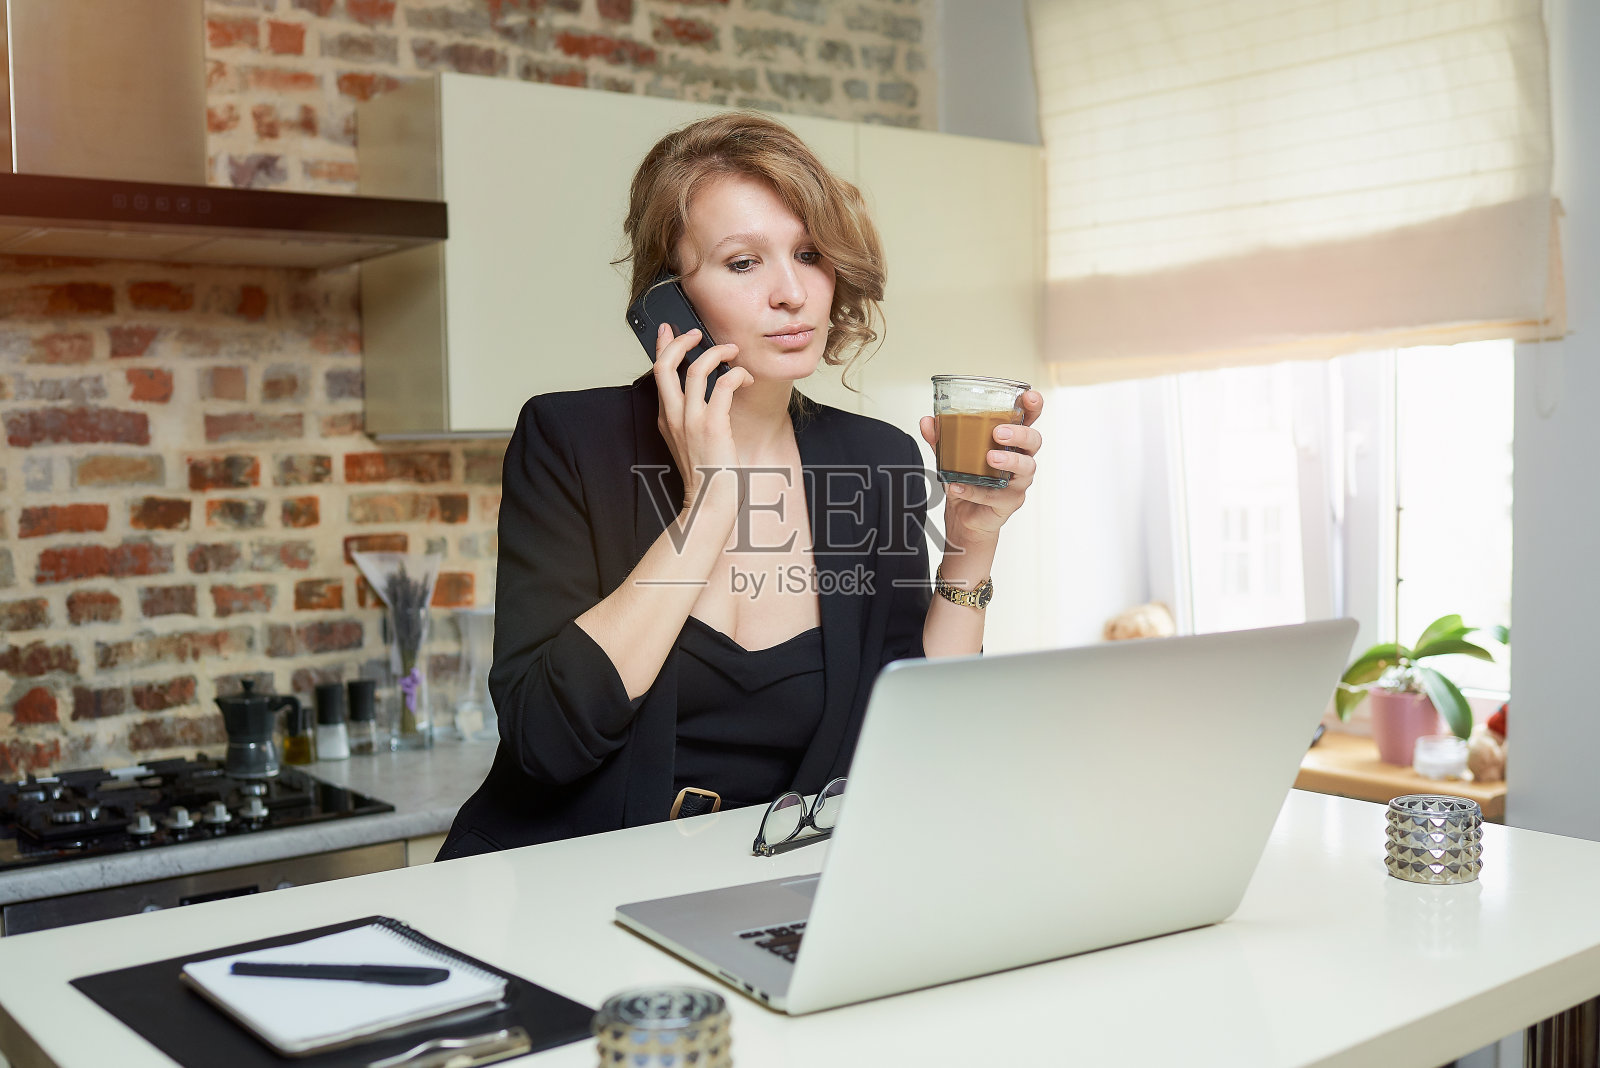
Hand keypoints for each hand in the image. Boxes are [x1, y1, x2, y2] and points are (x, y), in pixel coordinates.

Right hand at [653, 323, 751, 512]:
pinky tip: (746, 378)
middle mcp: (674, 417)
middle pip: (666, 365)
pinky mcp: (713, 426)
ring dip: (718, 353)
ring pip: (697, 370)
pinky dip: (738, 374)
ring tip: (733, 352)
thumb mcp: (690, 442)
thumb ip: (690, 418)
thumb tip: (704, 394)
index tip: (669, 330)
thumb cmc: (708, 474)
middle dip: (681, 342)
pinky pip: (724, 385)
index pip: (658, 373)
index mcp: (666, 419)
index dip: (663, 347)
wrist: (711, 502)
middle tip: (698, 334)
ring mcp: (692, 421)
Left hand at [919, 390, 1043, 546]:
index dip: (1034, 406)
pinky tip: (959, 486)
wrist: (963, 515)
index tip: (1029, 397)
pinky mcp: (1010, 502)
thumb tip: (927, 421)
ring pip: (1026, 467)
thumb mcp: (951, 455)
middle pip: (1034, 441)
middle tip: (999, 433)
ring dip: (1009, 461)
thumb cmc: (967, 479)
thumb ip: (941, 438)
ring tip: (989, 458)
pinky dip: (975, 491)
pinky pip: (997, 496)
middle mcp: (1020, 458)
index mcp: (1010, 441)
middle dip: (1020, 434)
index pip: (1029, 419)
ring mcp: (1018, 481)